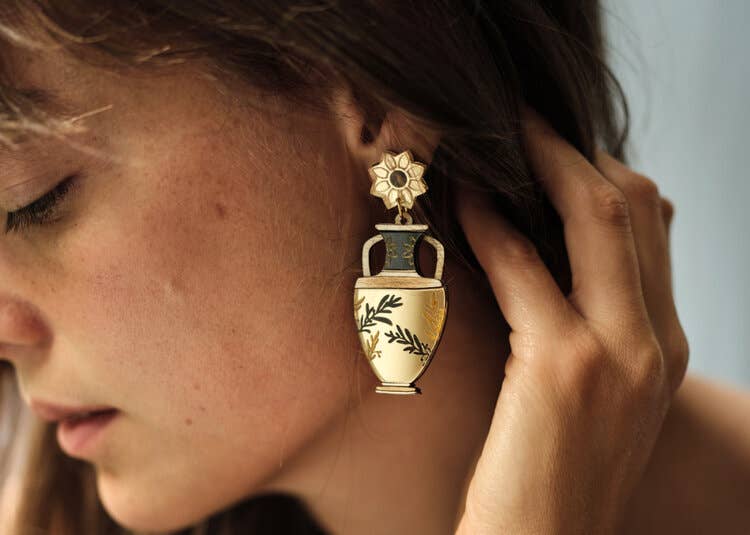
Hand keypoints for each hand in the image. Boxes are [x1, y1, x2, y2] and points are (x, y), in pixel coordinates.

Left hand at [453, 108, 689, 533]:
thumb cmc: (548, 474)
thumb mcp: (589, 393)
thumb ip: (588, 323)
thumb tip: (549, 254)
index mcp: (665, 346)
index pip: (653, 225)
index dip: (600, 172)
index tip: (550, 149)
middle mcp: (657, 342)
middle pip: (635, 204)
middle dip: (574, 150)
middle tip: (523, 123)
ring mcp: (620, 354)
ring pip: (597, 216)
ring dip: (541, 164)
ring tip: (496, 139)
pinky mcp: (565, 369)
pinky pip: (527, 268)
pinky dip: (493, 225)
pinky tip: (464, 202)